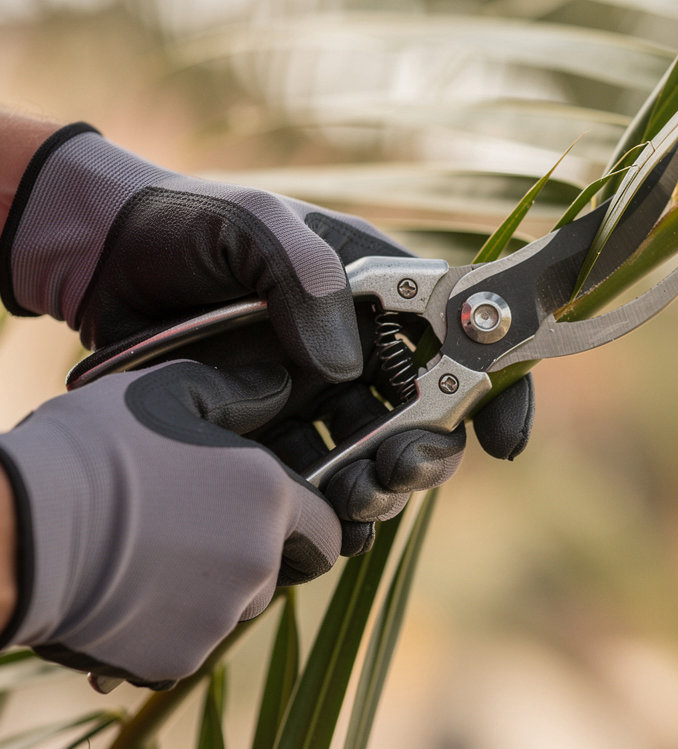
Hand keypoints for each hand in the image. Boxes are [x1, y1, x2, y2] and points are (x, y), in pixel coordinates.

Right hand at [0, 359, 457, 687]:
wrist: (19, 532)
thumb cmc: (95, 450)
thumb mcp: (170, 391)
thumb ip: (237, 393)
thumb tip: (276, 386)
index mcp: (269, 500)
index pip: (326, 530)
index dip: (308, 526)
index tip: (279, 523)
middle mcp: (258, 564)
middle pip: (271, 570)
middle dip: (243, 556)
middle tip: (182, 530)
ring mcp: (218, 618)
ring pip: (226, 610)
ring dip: (200, 592)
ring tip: (139, 560)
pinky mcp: (175, 661)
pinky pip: (181, 645)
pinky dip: (159, 628)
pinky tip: (116, 595)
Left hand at [1, 124, 533, 479]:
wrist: (103, 260)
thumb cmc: (189, 225)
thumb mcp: (254, 226)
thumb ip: (305, 280)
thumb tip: (342, 370)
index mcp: (382, 296)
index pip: (463, 344)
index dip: (497, 392)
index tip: (502, 439)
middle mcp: (361, 355)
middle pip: (426, 420)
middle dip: (424, 455)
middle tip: (396, 469)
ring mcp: (318, 404)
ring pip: (374, 465)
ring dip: (375, 493)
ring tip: (346, 501)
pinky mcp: (270, 442)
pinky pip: (311, 491)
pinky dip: (320, 516)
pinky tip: (309, 523)